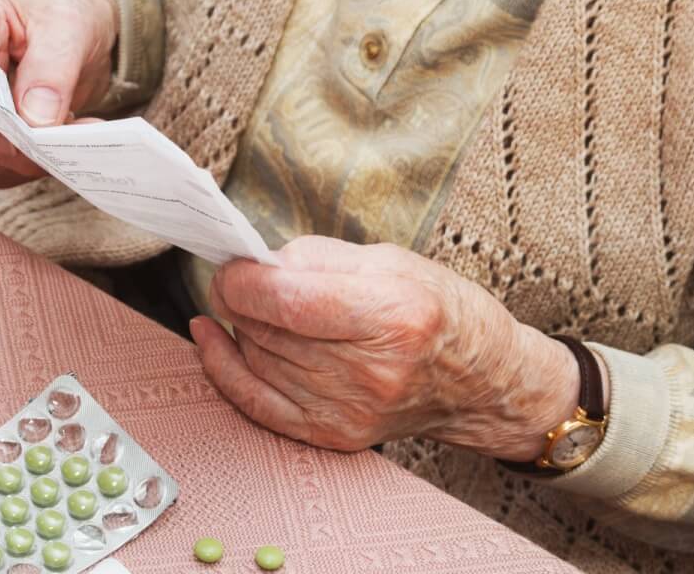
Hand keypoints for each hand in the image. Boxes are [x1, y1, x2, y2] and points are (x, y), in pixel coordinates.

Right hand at [0, 0, 118, 187]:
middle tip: (71, 137)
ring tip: (70, 137)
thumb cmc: (65, 22)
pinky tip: (54, 146)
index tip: (40, 126)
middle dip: (19, 139)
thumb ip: (52, 70)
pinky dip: (25, 165)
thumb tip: (34, 122)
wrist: (67, 38)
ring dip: (27, 156)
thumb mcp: (72, 29)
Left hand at [190, 236, 579, 459]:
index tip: (232, 262)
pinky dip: (225, 368)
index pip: (288, 301)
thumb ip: (316, 259)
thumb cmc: (440, 310)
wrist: (481, 381)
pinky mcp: (336, 434)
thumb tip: (254, 262)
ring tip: (253, 302)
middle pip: (268, 329)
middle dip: (238, 295)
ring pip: (258, 358)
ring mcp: (353, 409)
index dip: (243, 278)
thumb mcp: (389, 260)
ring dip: (242, 325)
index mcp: (393, 314)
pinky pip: (257, 403)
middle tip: (238, 273)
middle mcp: (373, 370)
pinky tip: (212, 337)